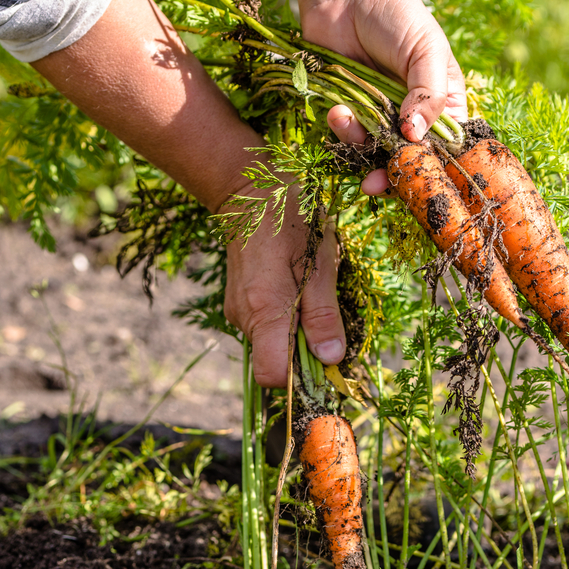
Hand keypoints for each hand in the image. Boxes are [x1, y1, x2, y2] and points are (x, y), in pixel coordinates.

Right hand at [223, 183, 344, 387]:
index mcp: (263, 313)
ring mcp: (237, 310)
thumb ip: (323, 317)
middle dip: (303, 350)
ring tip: (308, 290)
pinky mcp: (238, 301)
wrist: (251, 192)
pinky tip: (293, 286)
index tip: (323, 357)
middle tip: (323, 313)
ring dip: (295, 329)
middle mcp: (243, 318)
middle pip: (274, 360)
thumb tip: (331, 359)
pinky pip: (264, 325)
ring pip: (270, 342)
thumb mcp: (320, 267)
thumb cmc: (291, 223)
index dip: (300, 377)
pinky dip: (283, 317)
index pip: (272, 376)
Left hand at [302, 0, 466, 194]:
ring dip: (359, 146)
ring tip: (346, 119)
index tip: (417, 179)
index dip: (434, 169)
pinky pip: (348, 138)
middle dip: (391, 174)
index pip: (446, 150)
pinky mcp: (351, 112)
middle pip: (409, 161)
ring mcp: (380, 117)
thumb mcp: (426, 49)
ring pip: (375, 155)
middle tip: (375, 183)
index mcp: (444, 105)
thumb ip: (429, 94)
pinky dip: (342, 131)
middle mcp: (414, 117)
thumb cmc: (397, 13)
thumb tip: (416, 136)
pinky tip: (337, 110)